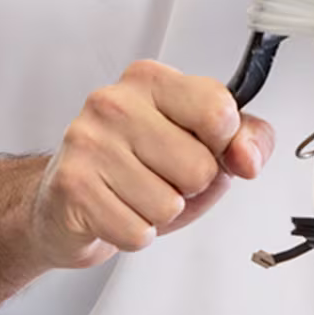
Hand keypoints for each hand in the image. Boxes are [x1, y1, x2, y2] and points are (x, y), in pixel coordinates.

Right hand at [30, 61, 274, 269]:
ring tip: (133, 194)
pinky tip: (116, 210)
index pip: (218, 111)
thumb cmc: (135, 168)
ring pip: (168, 205)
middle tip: (159, 176)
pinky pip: (137, 232)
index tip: (203, 146)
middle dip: (189, 187)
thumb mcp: (199, 145)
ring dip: (158, 213)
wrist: (65, 200)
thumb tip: (248, 158)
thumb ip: (243, 140)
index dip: (223, 145)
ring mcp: (89, 141)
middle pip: (199, 167)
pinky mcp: (73, 184)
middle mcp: (114, 102)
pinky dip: (133, 233)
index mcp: (150, 80)